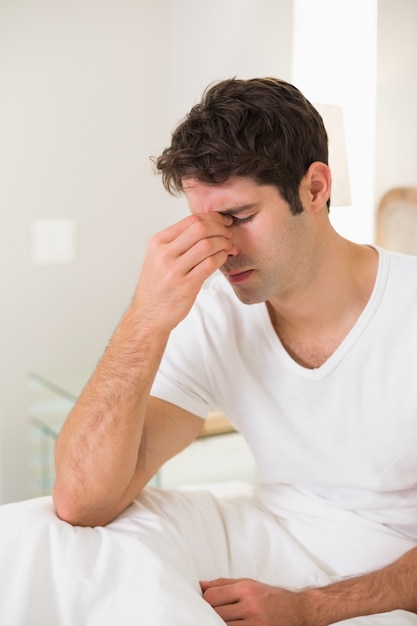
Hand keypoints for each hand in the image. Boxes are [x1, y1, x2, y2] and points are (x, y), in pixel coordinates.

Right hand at [133, 212, 232, 330]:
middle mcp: (164, 254)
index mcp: (158, 242)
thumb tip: (207, 226)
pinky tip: (224, 258)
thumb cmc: (157, 287)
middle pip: (200, 228)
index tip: (223, 222)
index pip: (190, 220)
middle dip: (220, 228)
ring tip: (229, 247)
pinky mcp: (186, 285)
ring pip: (207, 245)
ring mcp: (174, 270)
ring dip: (224, 243)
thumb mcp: (158, 258)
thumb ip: (177, 242)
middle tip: (229, 234)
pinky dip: (222, 257)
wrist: (149, 315)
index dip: (212, 218)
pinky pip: (210, 264)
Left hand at [200, 578, 305, 625]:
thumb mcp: (248, 583)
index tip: (207, 602)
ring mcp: (255, 624)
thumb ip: (223, 584)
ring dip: (220, 624)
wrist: (296, 610)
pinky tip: (233, 625)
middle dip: (211, 613)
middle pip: (216, 613)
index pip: (213, 596)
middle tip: (211, 613)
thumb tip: (201, 585)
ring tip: (222, 620)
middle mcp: (250, 606)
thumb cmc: (270, 596)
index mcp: (245, 589)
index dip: (206, 600)